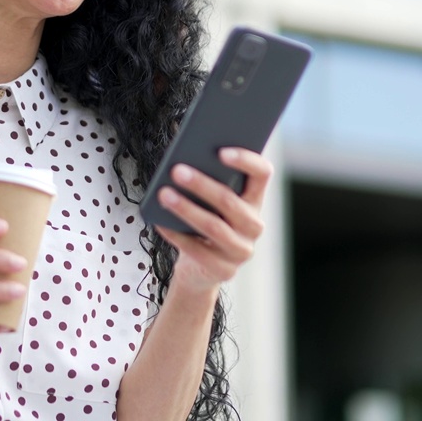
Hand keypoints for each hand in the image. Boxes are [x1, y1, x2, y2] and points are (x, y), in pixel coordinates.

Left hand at [154, 147, 271, 294]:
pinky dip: (176, 234)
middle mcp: (254, 225)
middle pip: (230, 201)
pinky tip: (159, 221)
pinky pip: (197, 250)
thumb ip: (208, 180)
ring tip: (163, 194)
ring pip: (213, 226)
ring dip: (186, 208)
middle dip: (201, 184)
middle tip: (176, 170)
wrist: (200, 268)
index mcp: (255, 200)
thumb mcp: (209, 202)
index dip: (246, 160)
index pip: (262, 174)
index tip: (221, 151)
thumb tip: (184, 161)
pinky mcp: (225, 270)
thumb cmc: (203, 221)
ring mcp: (242, 250)